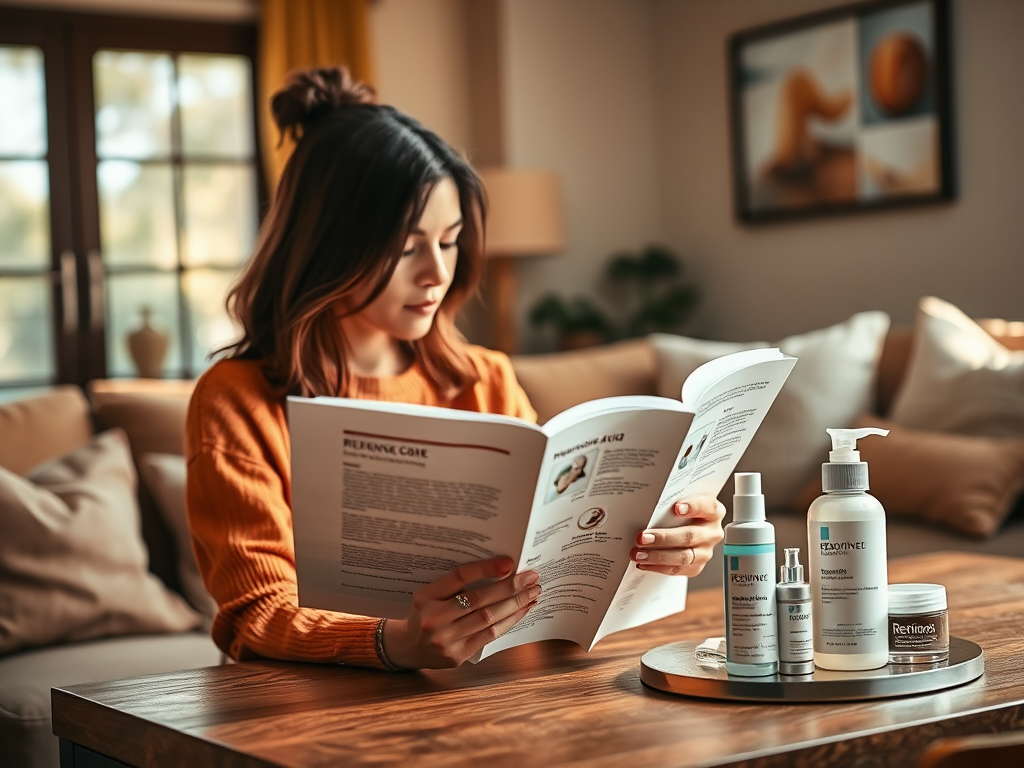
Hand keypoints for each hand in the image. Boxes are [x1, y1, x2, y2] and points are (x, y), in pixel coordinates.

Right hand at [382, 556, 539, 668]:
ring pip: (488, 618)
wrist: (409, 647)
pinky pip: (490, 635)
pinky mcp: (457, 655)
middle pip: (479, 599)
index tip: (509, 562)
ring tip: (532, 593)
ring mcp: (445, 640)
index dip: (485, 568)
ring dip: (515, 604)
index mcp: (425, 597)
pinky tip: (522, 611)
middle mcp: (433, 618)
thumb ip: (457, 583)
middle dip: (510, 588)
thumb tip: (501, 568)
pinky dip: (509, 621)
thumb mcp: (431, 594)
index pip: (459, 577)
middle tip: (531, 577)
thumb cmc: (427, 613)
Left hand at [630, 496, 724, 575]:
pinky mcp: (696, 566)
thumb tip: (645, 506)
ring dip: (658, 556)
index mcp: (713, 511)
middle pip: (690, 536)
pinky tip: (644, 563)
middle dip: (664, 538)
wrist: (686, 527)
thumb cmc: (680, 512)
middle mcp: (712, 532)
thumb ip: (670, 504)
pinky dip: (658, 567)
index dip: (693, 507)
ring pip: (683, 556)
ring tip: (639, 554)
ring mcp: (706, 551)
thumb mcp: (679, 502)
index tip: (676, 507)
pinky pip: (677, 569)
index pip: (708, 507)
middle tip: (642, 537)